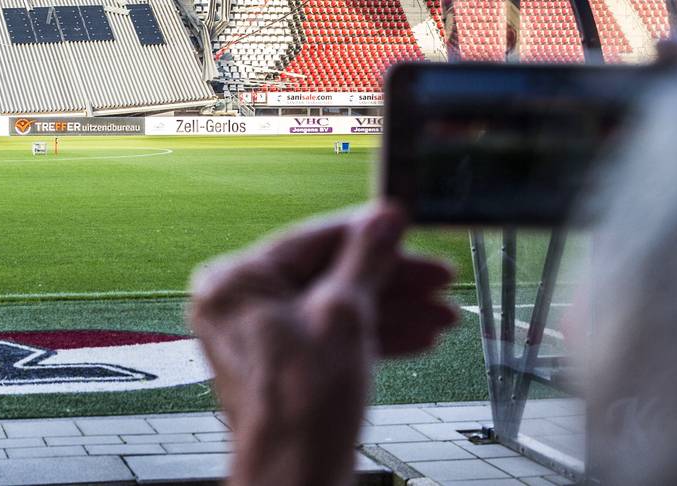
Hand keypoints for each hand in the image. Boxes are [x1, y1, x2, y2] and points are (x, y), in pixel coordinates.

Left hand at [189, 203, 456, 485]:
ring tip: (441, 314)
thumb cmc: (301, 406)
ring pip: (334, 307)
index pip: (311, 240)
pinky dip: (371, 337)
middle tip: (438, 278)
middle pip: (326, 275)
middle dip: (389, 281)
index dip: (368, 234)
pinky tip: (418, 338)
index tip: (407, 226)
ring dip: (391, 310)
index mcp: (235, 281)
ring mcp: (258, 336)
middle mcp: (238, 304)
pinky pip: (328, 336)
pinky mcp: (280, 365)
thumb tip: (384, 216)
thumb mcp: (344, 315)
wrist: (296, 476)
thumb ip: (365, 259)